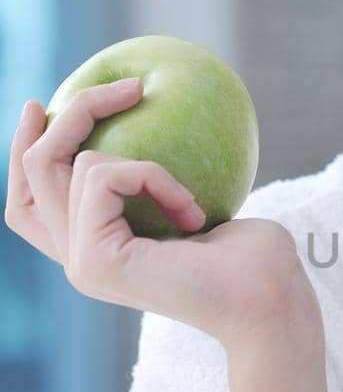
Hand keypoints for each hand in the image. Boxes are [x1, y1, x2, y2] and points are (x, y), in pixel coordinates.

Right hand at [5, 79, 312, 347]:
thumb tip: (152, 123)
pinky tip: (191, 215)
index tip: (44, 105)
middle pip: (34, 173)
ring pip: (73, 163)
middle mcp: (77, 262)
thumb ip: (160, 183)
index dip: (24, 150)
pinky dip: (153, 176)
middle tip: (127, 89)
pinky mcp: (94, 257)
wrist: (269, 302)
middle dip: (67, 120)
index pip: (28, 205)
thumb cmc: (253, 260)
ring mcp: (81, 263)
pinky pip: (105, 174)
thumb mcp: (196, 204)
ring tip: (189, 202)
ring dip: (145, 163)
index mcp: (96, 253)